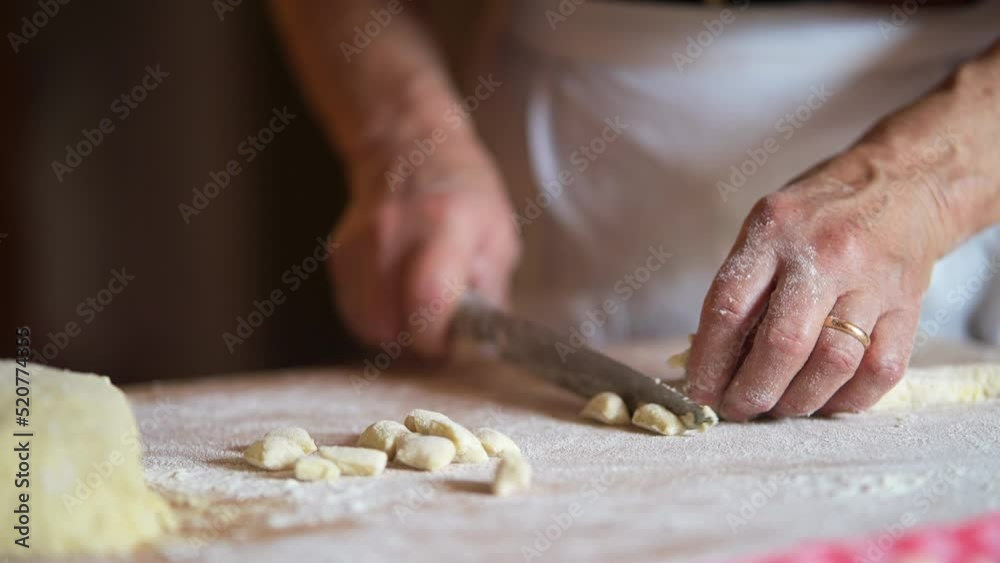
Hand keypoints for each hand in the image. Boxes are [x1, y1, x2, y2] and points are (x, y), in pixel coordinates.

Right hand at [329, 140, 519, 356]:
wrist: (408, 149)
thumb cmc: (462, 191)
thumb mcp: (498, 234)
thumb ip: (491, 291)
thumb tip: (482, 338)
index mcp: (444, 225)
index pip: (428, 300)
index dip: (439, 336)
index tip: (452, 337)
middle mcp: (393, 234)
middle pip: (391, 325)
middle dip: (418, 337)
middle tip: (437, 319)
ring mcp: (359, 246)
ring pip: (368, 326)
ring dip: (395, 329)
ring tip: (417, 303)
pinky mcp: (338, 258)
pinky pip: (354, 313)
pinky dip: (376, 316)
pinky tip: (396, 292)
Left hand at [686, 144, 953, 419]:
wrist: (902, 185)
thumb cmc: (817, 215)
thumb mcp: (766, 228)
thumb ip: (742, 286)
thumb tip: (712, 361)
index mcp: (774, 232)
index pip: (729, 306)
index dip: (709, 359)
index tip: (701, 391)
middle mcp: (824, 256)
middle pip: (783, 342)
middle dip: (754, 390)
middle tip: (739, 409)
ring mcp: (871, 282)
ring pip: (834, 362)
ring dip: (799, 401)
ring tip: (779, 409)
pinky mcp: (908, 306)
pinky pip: (880, 370)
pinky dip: (848, 399)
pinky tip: (825, 402)